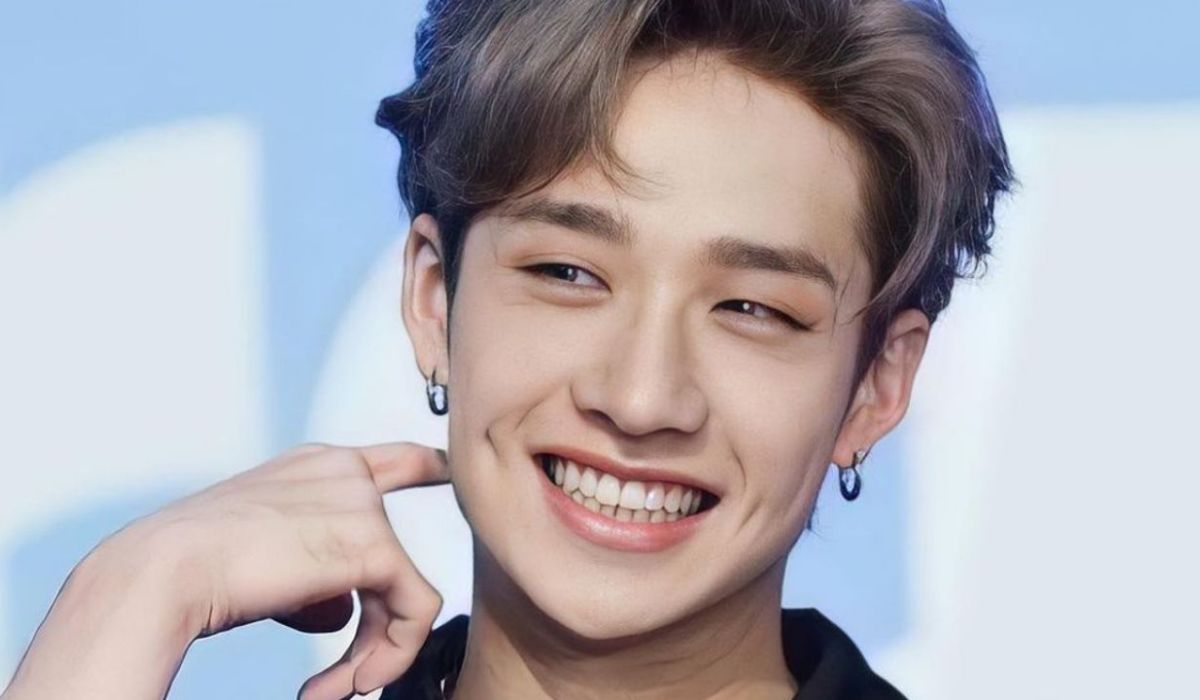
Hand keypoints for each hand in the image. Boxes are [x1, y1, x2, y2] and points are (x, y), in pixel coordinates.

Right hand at [118, 441, 450, 698]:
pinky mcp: (374, 544)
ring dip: (371, 653)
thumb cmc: (192, 567)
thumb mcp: (265, 554)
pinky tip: (344, 682)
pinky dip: (388, 655)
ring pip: (403, 594)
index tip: (448, 476)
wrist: (163, 571)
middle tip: (342, 676)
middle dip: (376, 626)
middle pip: (394, 556)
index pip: (394, 459)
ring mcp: (362, 505)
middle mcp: (346, 474)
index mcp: (317, 466)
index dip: (430, 469)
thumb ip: (315, 571)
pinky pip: (414, 611)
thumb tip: (343, 607)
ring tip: (330, 689)